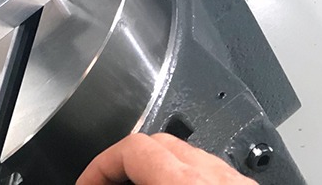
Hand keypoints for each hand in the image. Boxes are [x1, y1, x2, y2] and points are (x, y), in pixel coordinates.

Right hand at [77, 133, 252, 184]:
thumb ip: (129, 183)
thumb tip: (100, 184)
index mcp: (185, 183)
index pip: (132, 148)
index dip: (99, 164)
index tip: (85, 182)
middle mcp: (214, 175)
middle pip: (158, 142)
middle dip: (124, 161)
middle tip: (104, 184)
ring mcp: (236, 181)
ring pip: (188, 154)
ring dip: (154, 167)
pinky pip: (210, 171)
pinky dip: (185, 178)